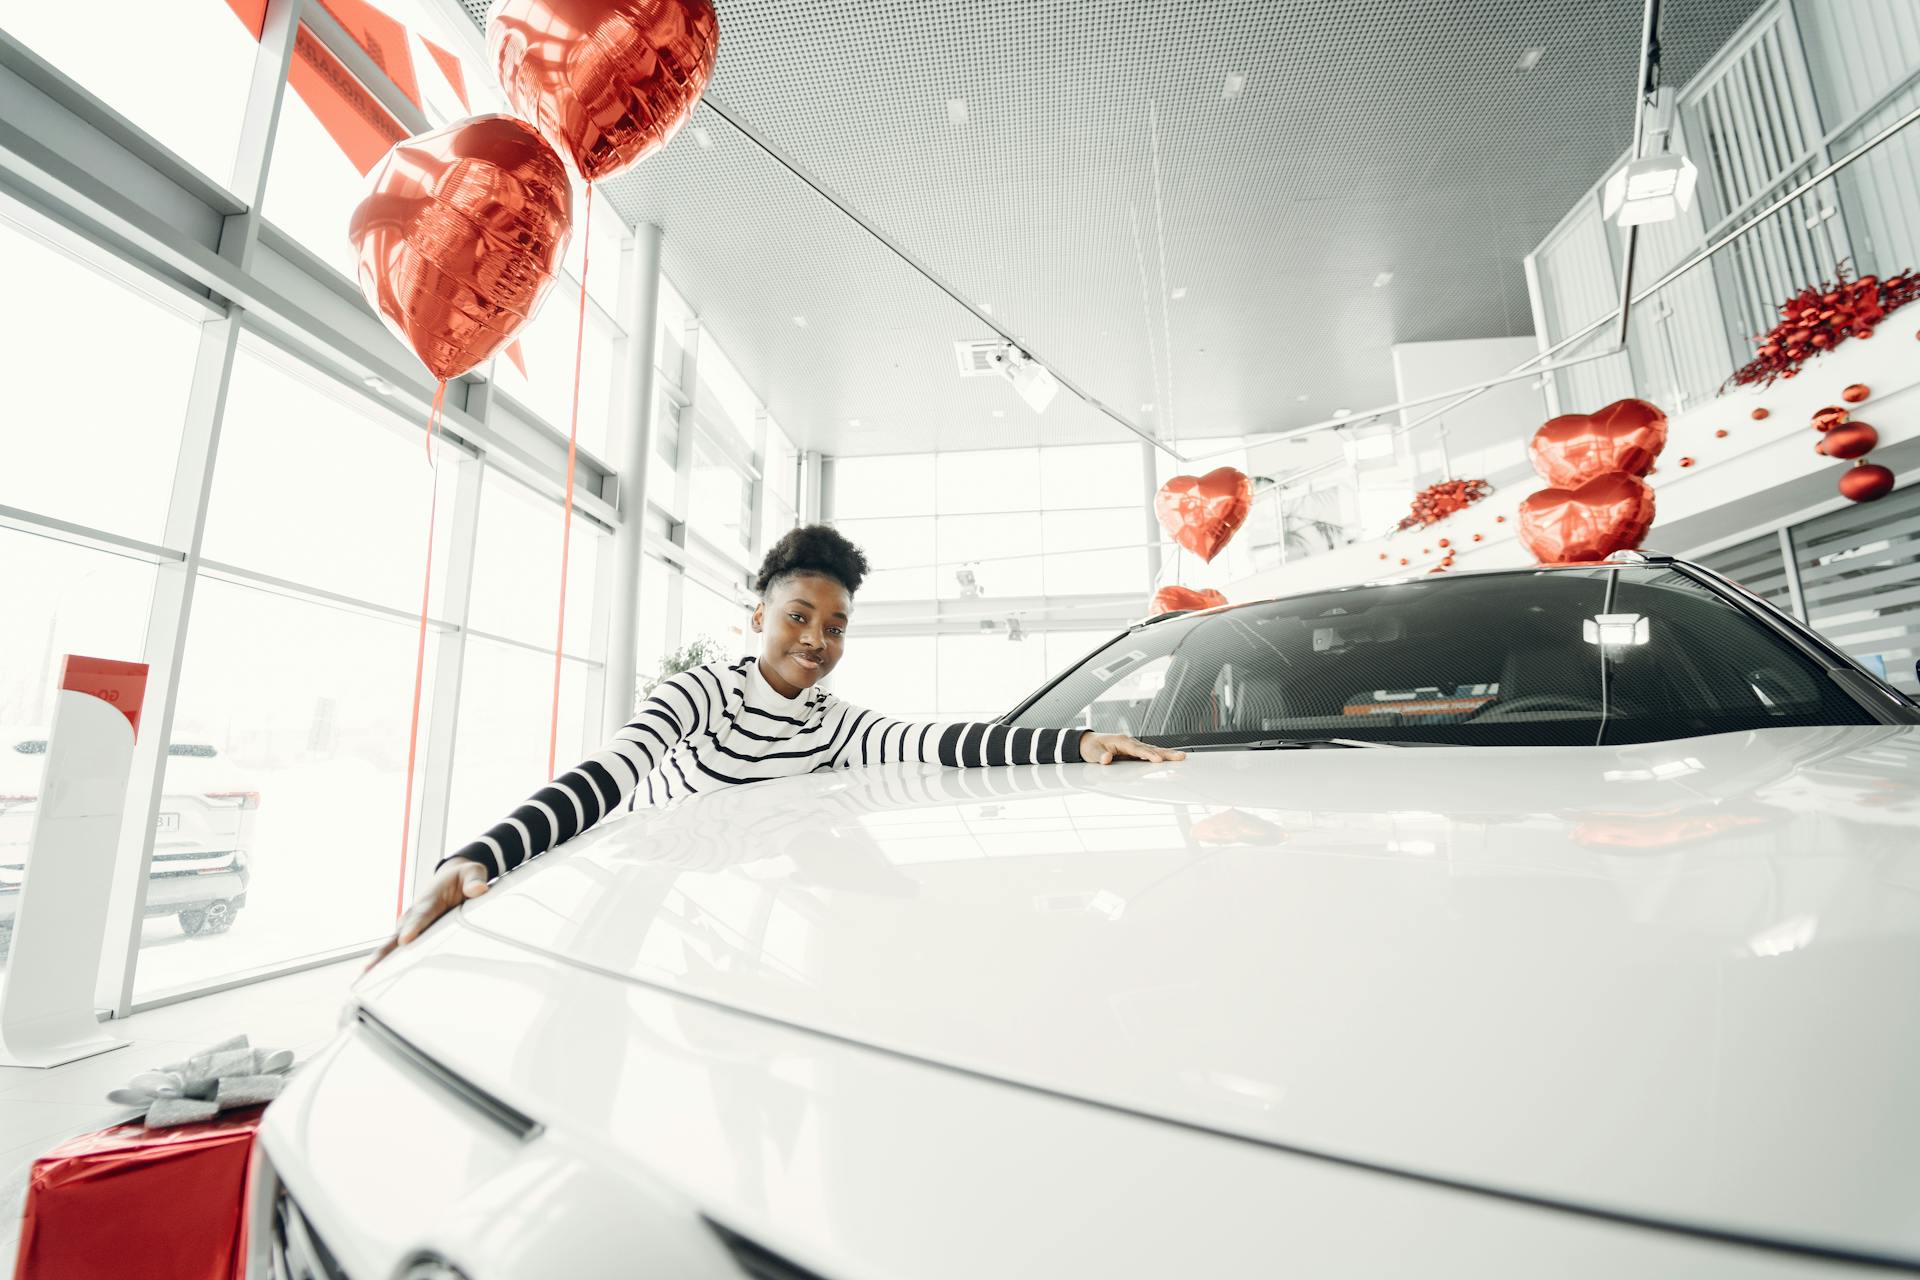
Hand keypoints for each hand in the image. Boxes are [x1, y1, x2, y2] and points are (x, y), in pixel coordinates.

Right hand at [365, 858, 490, 970]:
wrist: (451, 876)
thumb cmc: (462, 876)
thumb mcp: (473, 872)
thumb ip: (475, 880)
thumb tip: (478, 889)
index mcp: (431, 898)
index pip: (423, 915)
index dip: (414, 927)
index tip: (405, 939)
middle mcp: (416, 912)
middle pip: (399, 933)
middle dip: (385, 950)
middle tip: (371, 966)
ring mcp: (411, 923)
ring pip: (394, 943)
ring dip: (381, 958)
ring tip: (366, 975)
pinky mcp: (412, 932)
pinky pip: (398, 948)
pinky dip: (388, 961)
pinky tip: (376, 976)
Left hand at [1078, 732, 1185, 764]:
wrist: (1088, 743)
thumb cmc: (1091, 746)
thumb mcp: (1091, 752)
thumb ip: (1099, 755)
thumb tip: (1106, 758)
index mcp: (1121, 741)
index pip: (1137, 749)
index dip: (1148, 755)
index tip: (1157, 760)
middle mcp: (1130, 742)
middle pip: (1150, 748)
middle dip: (1165, 753)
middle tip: (1180, 756)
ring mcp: (1133, 747)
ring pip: (1153, 750)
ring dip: (1167, 754)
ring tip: (1182, 757)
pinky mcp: (1135, 752)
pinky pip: (1150, 754)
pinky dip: (1162, 756)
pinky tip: (1171, 759)